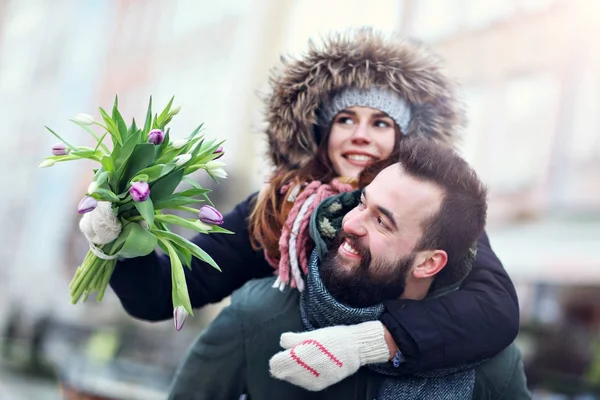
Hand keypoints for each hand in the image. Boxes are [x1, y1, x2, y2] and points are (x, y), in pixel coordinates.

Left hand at [268, 321, 388, 390]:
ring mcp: (311, 382)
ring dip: (295, 370)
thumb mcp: (312, 334)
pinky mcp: (319, 386)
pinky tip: (314, 366)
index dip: (279, 356)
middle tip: (297, 353)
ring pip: (292, 379)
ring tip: (308, 358)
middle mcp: (302, 374)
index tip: (288, 350)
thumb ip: (293, 339)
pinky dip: (304, 375)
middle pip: (282, 373)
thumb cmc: (332, 338)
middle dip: (286, 364)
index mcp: (298, 358)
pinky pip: (304, 383)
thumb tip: (282, 342)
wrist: (355, 349)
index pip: (275, 364)